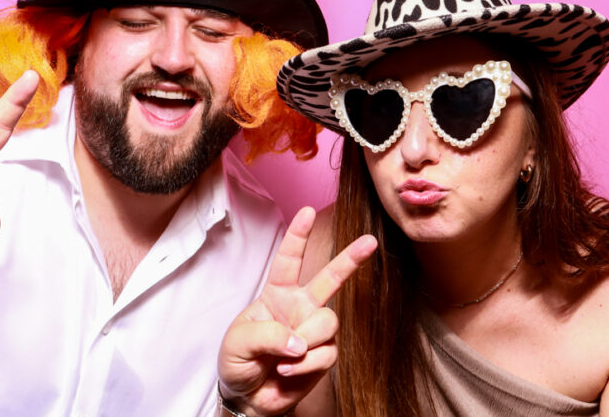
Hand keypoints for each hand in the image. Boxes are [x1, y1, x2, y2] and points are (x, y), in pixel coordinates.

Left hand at [218, 206, 376, 415]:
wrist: (247, 399)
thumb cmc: (237, 362)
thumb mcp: (239, 342)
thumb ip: (268, 335)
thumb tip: (299, 342)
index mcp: (277, 294)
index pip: (288, 260)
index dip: (298, 235)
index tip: (308, 211)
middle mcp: (300, 307)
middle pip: (330, 278)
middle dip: (351, 259)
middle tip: (370, 241)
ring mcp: (314, 330)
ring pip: (328, 323)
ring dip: (305, 342)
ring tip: (283, 359)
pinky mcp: (323, 355)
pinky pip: (326, 353)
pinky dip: (305, 365)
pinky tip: (287, 372)